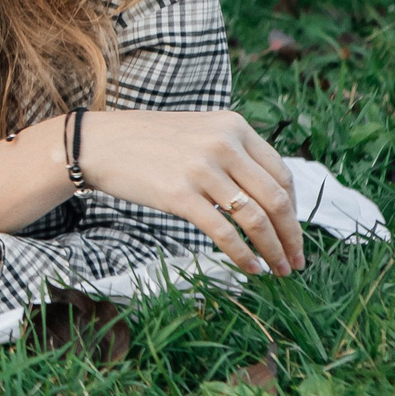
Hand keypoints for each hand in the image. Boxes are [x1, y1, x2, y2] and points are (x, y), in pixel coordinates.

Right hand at [75, 109, 303, 277]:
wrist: (98, 144)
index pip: (281, 174)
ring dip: (273, 250)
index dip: (294, 210)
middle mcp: (223, 144)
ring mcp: (202, 169)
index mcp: (233, 126)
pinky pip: (224, 232)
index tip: (293, 232)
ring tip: (277, 269)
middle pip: (276, 199)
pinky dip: (242, 254)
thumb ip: (233, 153)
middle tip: (296, 261)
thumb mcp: (199, 132)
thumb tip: (268, 196)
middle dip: (291, 236)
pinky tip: (250, 267)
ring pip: (255, 218)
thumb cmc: (148, 142)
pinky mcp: (180, 195)